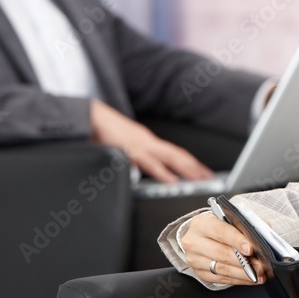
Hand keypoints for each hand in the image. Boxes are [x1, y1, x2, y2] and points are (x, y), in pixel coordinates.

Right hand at [89, 100, 212, 182]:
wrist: (89, 116)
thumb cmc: (103, 131)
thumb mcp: (121, 145)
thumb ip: (132, 157)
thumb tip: (138, 170)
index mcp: (146, 140)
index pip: (173, 152)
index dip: (188, 161)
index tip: (201, 170)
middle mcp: (147, 141)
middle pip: (177, 154)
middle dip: (193, 166)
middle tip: (209, 177)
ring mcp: (140, 145)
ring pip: (169, 158)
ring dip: (185, 169)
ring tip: (198, 179)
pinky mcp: (130, 150)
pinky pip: (150, 163)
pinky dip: (163, 173)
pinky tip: (172, 181)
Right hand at [181, 212, 266, 284]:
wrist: (200, 236)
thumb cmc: (218, 226)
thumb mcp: (228, 218)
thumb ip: (245, 222)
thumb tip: (263, 232)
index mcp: (201, 223)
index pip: (221, 232)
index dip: (237, 240)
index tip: (251, 249)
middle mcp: (194, 241)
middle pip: (221, 253)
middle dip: (244, 261)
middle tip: (260, 265)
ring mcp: (195, 259)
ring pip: (222, 269)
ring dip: (243, 273)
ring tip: (258, 274)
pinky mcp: (200, 273)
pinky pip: (221, 279)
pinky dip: (238, 280)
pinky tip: (250, 279)